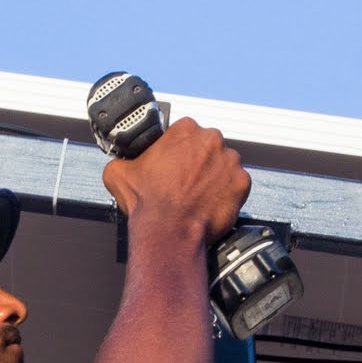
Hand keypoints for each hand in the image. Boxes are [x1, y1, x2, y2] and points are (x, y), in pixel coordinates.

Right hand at [99, 118, 250, 246]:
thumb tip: (120, 162)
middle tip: (185, 183)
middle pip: (208, 147)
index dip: (178, 151)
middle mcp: (211, 140)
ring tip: (198, 196)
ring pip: (224, 165)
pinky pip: (236, 185)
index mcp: (185, 130)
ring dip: (214, 177)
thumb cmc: (148, 204)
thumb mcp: (119, 173)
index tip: (174, 165)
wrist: (168, 232)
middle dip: (199, 162)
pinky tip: (209, 204)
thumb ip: (122, 160)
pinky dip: (227, 194)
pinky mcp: (242, 183)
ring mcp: (230, 161)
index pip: (185, 133)